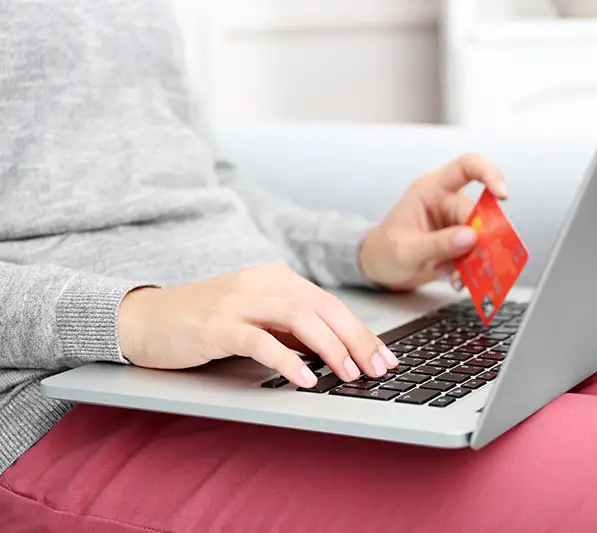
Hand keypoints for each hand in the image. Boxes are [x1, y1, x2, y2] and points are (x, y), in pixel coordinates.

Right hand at [117, 263, 398, 387]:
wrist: (146, 319)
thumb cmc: (205, 323)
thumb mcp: (257, 319)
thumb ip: (292, 329)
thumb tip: (336, 351)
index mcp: (277, 279)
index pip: (330, 304)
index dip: (361, 331)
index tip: (385, 357)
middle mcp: (262, 283)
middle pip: (323, 308)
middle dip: (357, 340)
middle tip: (379, 368)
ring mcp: (239, 301)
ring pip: (299, 318)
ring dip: (331, 348)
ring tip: (350, 374)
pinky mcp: (217, 325)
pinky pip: (260, 341)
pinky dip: (287, 360)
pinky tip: (306, 379)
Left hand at [358, 154, 507, 289]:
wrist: (377, 268)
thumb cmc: (384, 249)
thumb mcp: (405, 250)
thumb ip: (438, 244)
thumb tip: (471, 237)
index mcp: (430, 190)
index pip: (466, 167)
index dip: (489, 173)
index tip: (502, 194)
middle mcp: (446, 203)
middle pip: (479, 214)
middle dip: (481, 240)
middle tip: (480, 262)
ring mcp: (454, 224)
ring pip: (480, 238)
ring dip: (476, 260)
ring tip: (460, 278)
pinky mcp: (458, 244)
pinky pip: (475, 254)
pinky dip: (470, 270)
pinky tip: (457, 280)